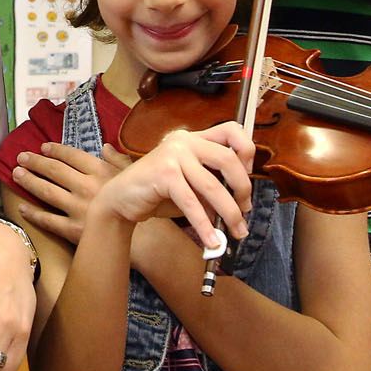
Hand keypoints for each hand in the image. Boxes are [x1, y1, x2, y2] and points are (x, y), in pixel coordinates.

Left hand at [9, 142, 131, 243]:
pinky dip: (33, 214)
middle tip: (21, 157)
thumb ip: (117, 160)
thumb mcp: (132, 176)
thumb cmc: (139, 203)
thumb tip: (105, 146)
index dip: (55, 150)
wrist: (145, 239)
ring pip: (47, 192)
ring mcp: (78, 208)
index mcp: (100, 171)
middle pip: (54, 171)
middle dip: (35, 162)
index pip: (72, 156)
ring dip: (29, 181)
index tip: (42, 147)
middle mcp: (86, 187)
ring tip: (16, 174)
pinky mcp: (74, 229)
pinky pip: (49, 220)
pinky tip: (21, 207)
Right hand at [98, 121, 255, 250]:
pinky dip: (205, 225)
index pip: (230, 130)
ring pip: (213, 186)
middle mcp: (184, 141)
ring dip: (229, 213)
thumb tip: (241, 206)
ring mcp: (173, 155)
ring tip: (236, 231)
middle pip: (228, 159)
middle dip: (242, 189)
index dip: (246, 150)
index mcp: (193, 138)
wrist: (120, 200)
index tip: (249, 172)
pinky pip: (192, 203)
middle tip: (245, 210)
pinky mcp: (164, 174)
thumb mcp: (190, 185)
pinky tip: (210, 240)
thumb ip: (213, 186)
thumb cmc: (157, 192)